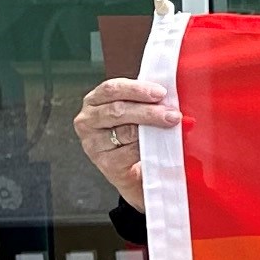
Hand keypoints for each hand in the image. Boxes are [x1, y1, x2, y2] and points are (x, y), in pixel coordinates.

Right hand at [73, 76, 176, 206]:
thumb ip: (143, 100)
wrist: (132, 170)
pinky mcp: (105, 163)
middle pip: (118, 110)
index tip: (160, 92)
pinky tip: (159, 145)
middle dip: (148, 111)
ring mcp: (93, 143)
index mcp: (94, 100)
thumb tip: (167, 96)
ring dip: (152, 128)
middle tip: (171, 114)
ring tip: (171, 127)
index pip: (111, 89)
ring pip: (125, 132)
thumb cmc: (132, 134)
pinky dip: (147, 147)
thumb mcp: (132, 111)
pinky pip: (129, 152)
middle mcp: (87, 120)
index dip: (137, 89)